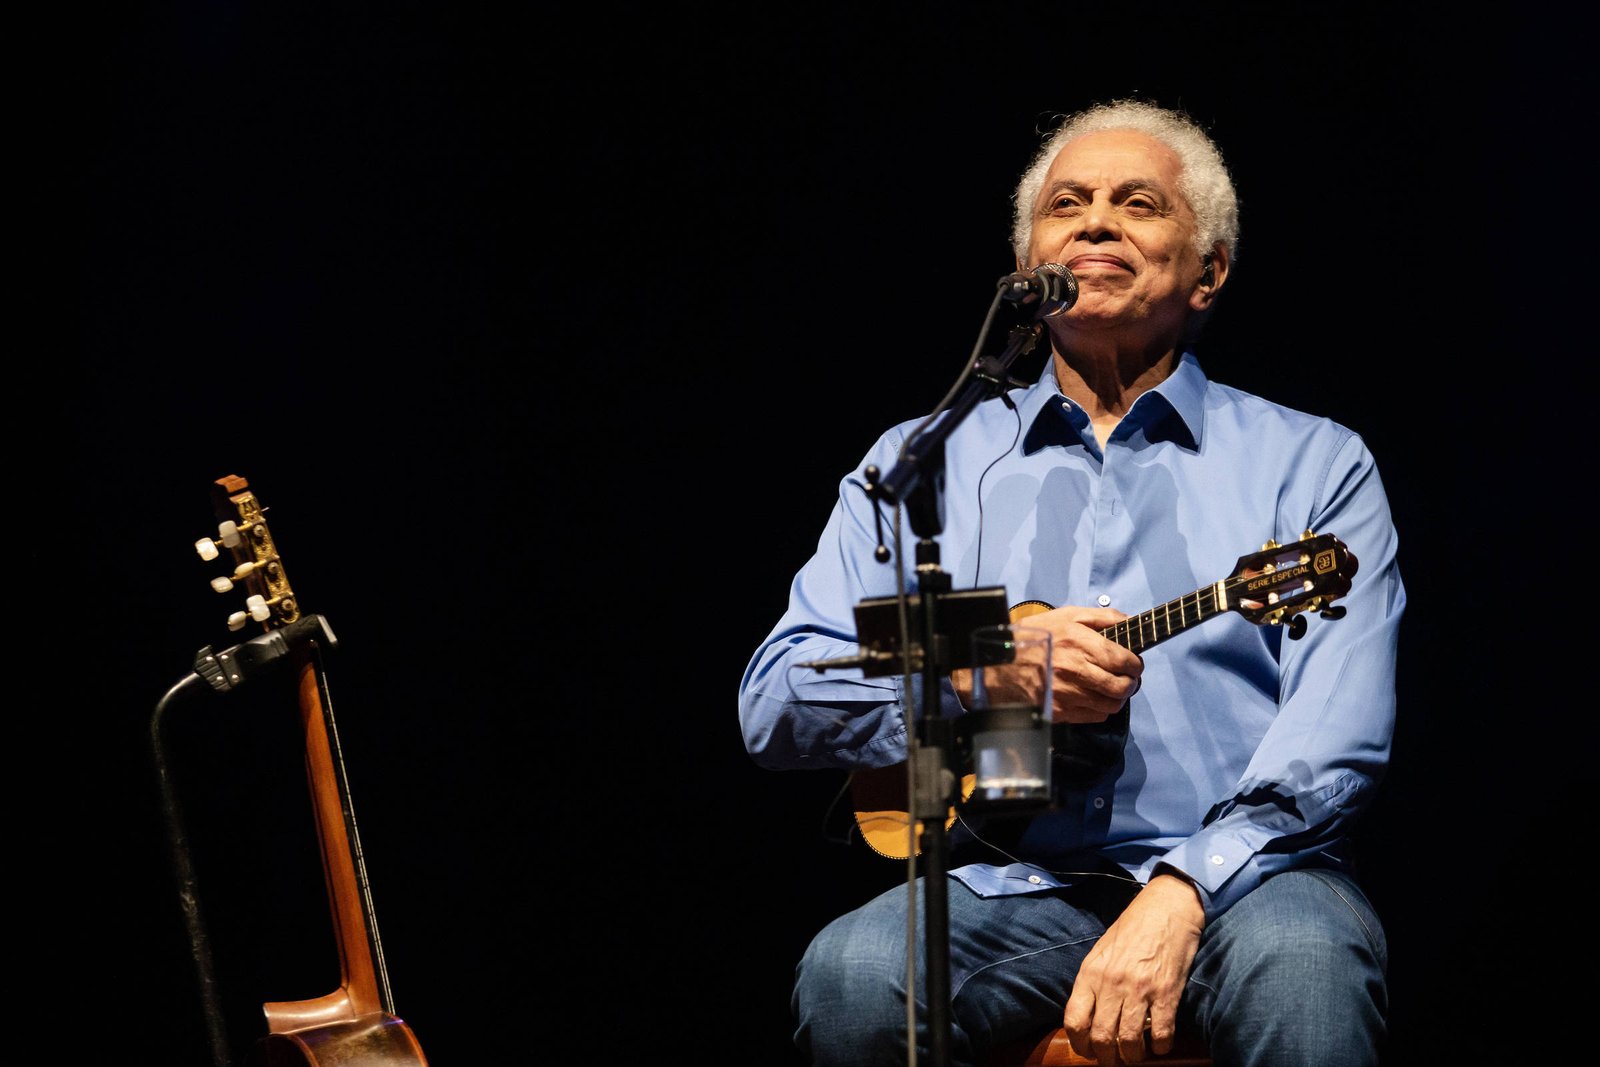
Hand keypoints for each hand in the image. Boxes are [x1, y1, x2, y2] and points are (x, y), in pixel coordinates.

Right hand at [954, 605, 1141, 722]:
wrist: (996, 665)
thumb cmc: (1032, 637)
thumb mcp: (1065, 616)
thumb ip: (1100, 617)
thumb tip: (1128, 622)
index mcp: (1078, 642)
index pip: (1123, 660)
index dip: (1136, 664)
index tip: (1134, 663)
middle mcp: (1074, 669)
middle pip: (1122, 686)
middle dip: (1131, 682)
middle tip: (1127, 678)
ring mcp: (1067, 693)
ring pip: (1112, 705)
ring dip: (1118, 698)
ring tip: (1112, 689)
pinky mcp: (1060, 711)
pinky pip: (1095, 716)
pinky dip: (1102, 709)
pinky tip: (1094, 697)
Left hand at [1063, 874, 1203, 1064]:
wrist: (1167, 907)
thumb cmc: (1133, 928)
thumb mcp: (1102, 952)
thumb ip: (1093, 982)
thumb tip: (1088, 1016)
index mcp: (1090, 973)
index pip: (1074, 1021)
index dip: (1079, 1044)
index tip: (1088, 1051)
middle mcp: (1111, 983)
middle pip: (1101, 1037)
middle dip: (1106, 1057)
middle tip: (1114, 1059)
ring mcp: (1139, 989)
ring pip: (1129, 1042)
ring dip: (1132, 1057)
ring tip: (1135, 1055)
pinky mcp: (1167, 993)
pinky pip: (1161, 1034)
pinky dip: (1160, 1047)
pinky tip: (1160, 1045)